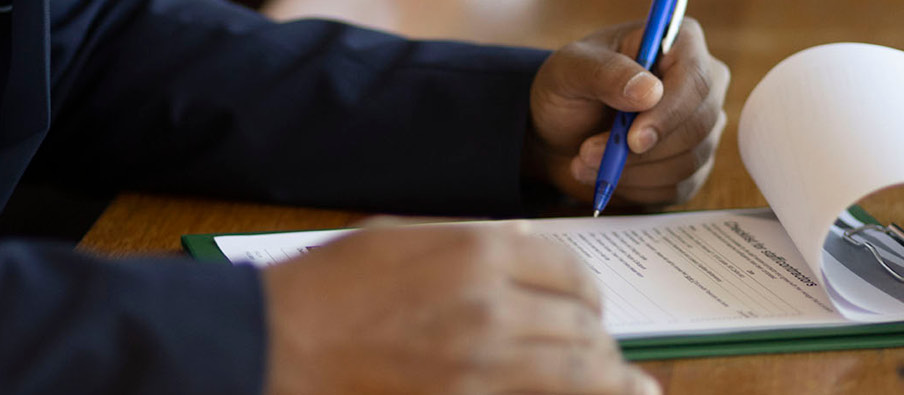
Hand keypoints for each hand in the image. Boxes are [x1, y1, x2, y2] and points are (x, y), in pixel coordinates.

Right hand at [261, 222, 659, 394]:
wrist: (273, 345)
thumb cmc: (326, 291)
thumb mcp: (399, 238)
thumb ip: (470, 243)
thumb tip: (529, 252)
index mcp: (476, 251)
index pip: (570, 270)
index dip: (586, 292)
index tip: (587, 306)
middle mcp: (492, 305)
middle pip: (583, 321)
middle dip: (597, 336)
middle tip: (602, 350)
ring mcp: (485, 364)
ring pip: (582, 369)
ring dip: (607, 376)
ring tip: (629, 387)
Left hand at [528, 18, 730, 207]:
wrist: (561, 131)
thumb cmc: (569, 89)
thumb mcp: (571, 70)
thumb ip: (606, 74)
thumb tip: (649, 92)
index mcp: (680, 44)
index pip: (696, 80)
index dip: (669, 113)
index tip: (633, 139)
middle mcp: (702, 84)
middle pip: (699, 126)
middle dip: (640, 151)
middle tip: (587, 153)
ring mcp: (702, 127)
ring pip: (688, 161)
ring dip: (631, 172)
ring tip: (584, 161)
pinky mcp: (693, 164)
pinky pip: (678, 187)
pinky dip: (636, 188)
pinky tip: (607, 175)